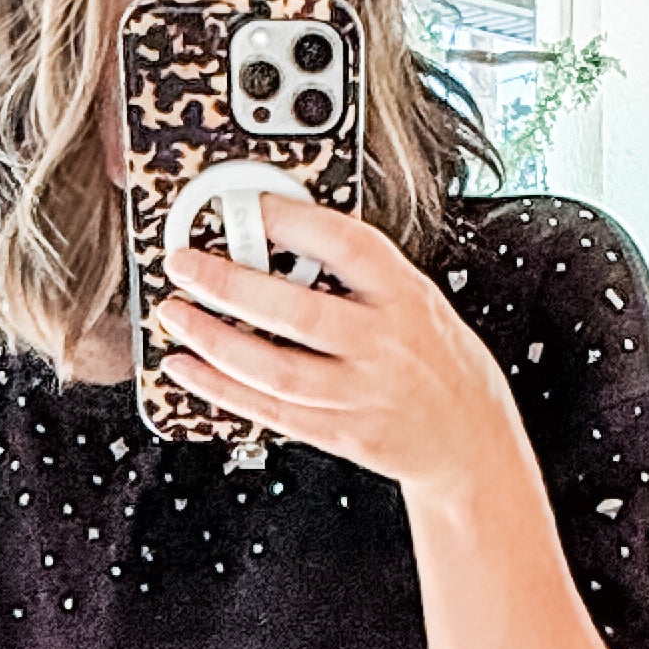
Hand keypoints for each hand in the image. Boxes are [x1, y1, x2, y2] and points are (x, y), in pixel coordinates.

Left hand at [158, 198, 526, 512]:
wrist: (472, 442)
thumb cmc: (439, 361)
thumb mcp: (417, 300)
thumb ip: (360, 274)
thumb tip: (283, 235)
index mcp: (406, 297)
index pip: (347, 246)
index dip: (293, 221)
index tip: (247, 206)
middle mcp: (385, 345)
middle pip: (297, 313)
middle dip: (229, 285)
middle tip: (184, 264)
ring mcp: (362, 395)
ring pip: (275, 368)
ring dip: (215, 340)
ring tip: (176, 314)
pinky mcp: (342, 434)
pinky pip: (270, 411)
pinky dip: (221, 389)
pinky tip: (189, 366)